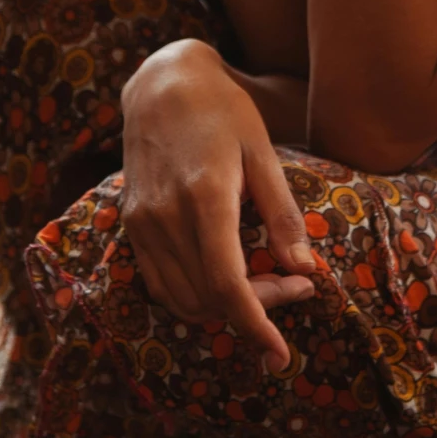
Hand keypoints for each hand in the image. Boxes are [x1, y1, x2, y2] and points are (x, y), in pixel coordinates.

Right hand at [120, 39, 317, 370]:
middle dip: (255, 310)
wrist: (161, 81)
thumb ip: (281, 214)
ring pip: (180, 301)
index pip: (226, 285)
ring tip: (265, 280)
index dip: (255, 326)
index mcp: (204, 196)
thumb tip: (304, 270)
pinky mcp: (132, 225)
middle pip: (208, 299)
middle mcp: (165, 216)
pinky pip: (161, 283)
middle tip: (296, 284)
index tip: (280, 356)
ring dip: (224, 308)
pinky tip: (226, 275)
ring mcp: (142, 223)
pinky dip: (195, 296)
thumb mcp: (263, 152)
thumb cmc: (222, 111)